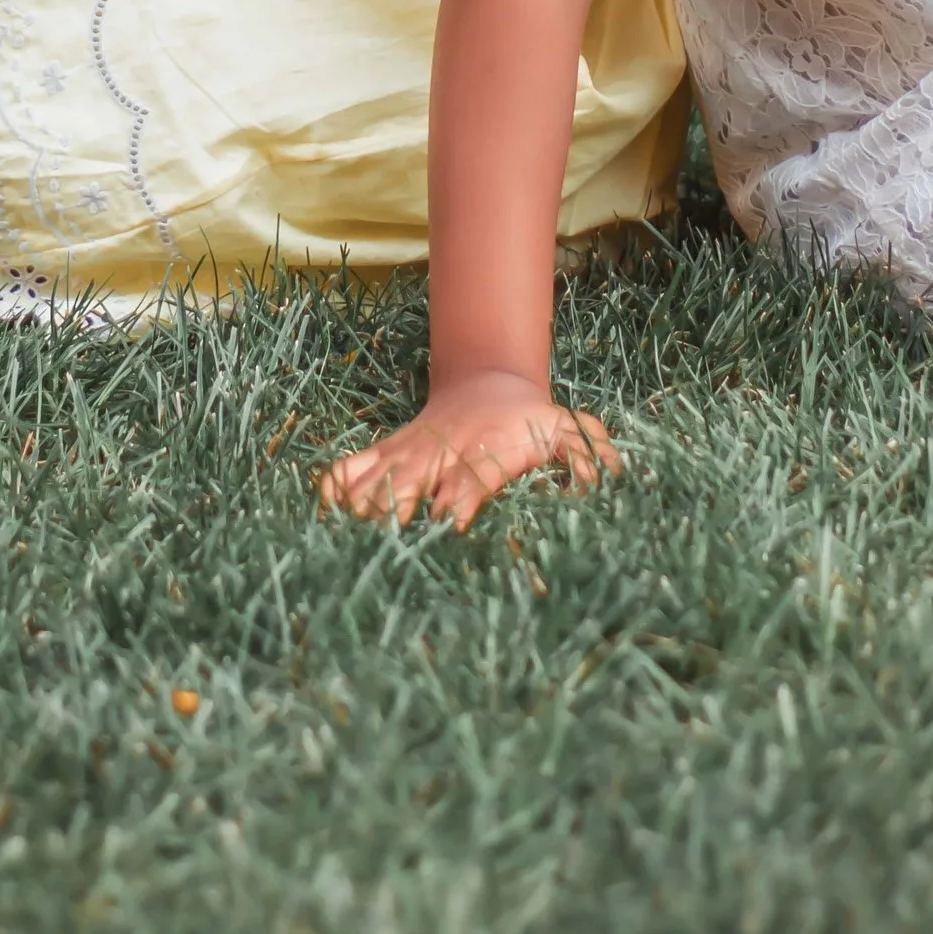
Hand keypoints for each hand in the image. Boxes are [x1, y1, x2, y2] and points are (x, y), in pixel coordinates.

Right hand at [320, 372, 620, 528]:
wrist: (490, 385)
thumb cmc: (535, 424)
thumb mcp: (570, 433)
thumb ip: (591, 456)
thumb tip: (609, 479)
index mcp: (484, 455)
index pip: (466, 482)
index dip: (456, 501)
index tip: (447, 522)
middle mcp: (440, 456)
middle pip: (408, 487)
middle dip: (395, 517)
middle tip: (386, 548)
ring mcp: (409, 455)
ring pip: (373, 481)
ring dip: (359, 513)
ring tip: (343, 546)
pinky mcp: (388, 455)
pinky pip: (349, 471)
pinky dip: (333, 491)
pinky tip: (324, 520)